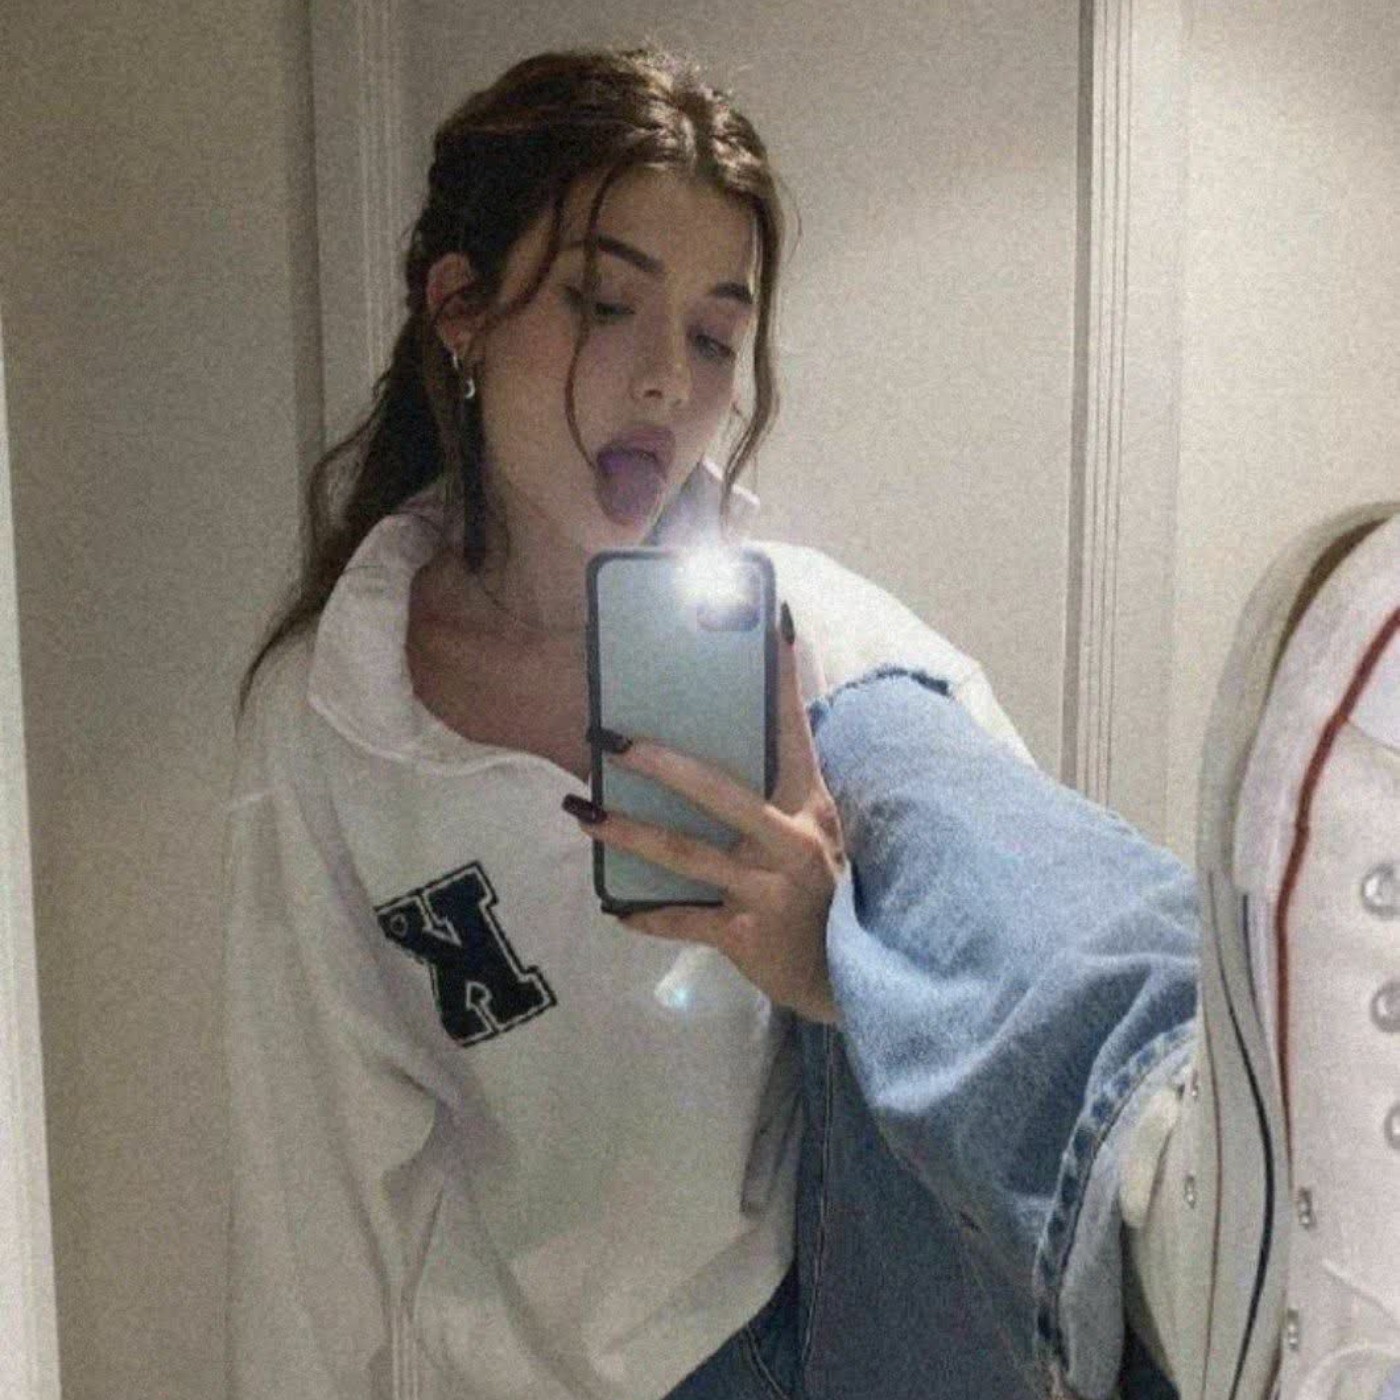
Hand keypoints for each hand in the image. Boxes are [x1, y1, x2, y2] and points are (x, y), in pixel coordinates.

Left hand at [568, 606, 846, 1024]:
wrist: (845, 979)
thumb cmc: (820, 892)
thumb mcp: (813, 834)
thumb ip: (777, 796)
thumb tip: (725, 745)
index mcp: (810, 805)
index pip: (795, 731)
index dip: (783, 678)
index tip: (775, 621)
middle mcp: (791, 840)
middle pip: (718, 790)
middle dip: (659, 762)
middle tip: (609, 739)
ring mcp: (766, 888)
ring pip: (684, 854)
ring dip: (627, 833)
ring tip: (583, 814)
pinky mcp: (743, 933)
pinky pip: (681, 920)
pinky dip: (645, 916)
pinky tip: (615, 910)